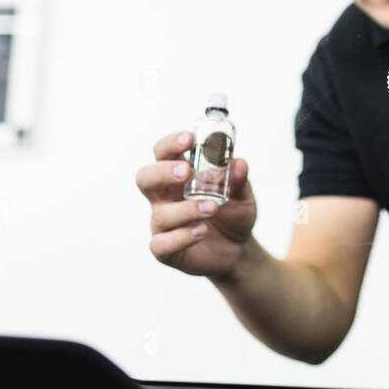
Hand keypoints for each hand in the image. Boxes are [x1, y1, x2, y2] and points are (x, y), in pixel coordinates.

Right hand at [136, 130, 257, 278]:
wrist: (238, 249)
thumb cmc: (233, 214)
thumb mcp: (243, 195)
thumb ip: (239, 180)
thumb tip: (239, 163)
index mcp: (178, 177)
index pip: (163, 153)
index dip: (171, 144)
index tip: (189, 138)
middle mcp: (164, 197)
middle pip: (146, 178)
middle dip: (163, 172)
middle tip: (186, 171)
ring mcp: (162, 224)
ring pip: (161, 214)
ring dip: (187, 208)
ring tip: (213, 207)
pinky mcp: (165, 250)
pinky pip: (161, 244)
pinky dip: (181, 236)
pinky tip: (201, 231)